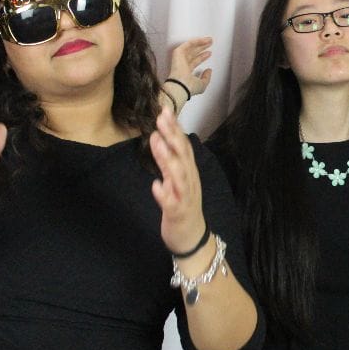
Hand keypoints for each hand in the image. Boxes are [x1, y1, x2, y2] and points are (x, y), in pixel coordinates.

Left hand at [150, 107, 205, 253]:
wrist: (192, 239)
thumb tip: (160, 140)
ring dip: (166, 158)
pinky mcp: (177, 213)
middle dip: (172, 135)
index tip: (165, 110)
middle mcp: (189, 181)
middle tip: (161, 117)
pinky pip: (171, 203)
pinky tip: (155, 185)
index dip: (175, 128)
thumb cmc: (183, 208)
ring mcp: (185, 197)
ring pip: (178, 175)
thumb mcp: (179, 182)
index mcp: (189, 173)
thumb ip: (171, 163)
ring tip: (155, 141)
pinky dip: (164, 194)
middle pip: (182, 155)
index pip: (183, 146)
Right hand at [167, 36, 213, 98]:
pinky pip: (188, 44)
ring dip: (200, 42)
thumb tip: (209, 70)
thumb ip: (206, 77)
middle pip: (193, 53)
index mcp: (186, 72)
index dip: (202, 57)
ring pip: (191, 47)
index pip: (194, 62)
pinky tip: (204, 40)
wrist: (181, 86)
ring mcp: (179, 58)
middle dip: (201, 48)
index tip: (209, 53)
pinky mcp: (178, 52)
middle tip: (210, 43)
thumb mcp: (202, 84)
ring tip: (209, 40)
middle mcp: (182, 64)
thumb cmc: (189, 88)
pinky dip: (196, 41)